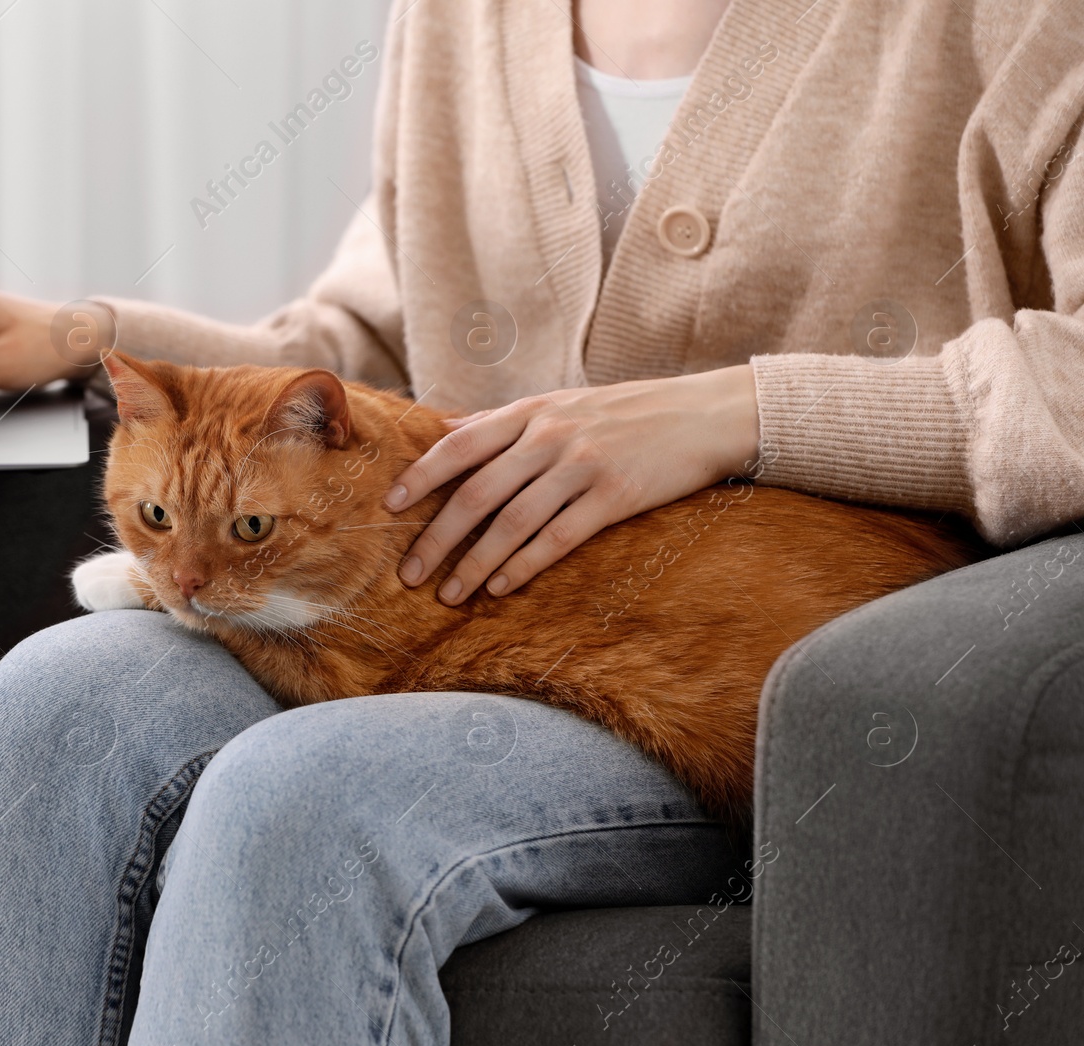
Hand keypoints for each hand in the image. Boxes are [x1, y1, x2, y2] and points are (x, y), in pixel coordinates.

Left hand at [385, 364, 759, 604]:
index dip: (421, 477)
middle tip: (409, 573)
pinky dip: (524, 565)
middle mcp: (550, 436)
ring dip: (475, 563)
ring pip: (512, 521)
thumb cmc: (625, 412)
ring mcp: (582, 466)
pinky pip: (558, 537)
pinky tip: (501, 587)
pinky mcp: (615, 496)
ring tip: (450, 594)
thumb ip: (498, 421)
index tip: (389, 507)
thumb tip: (439, 430)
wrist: (703, 414)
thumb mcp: (558, 403)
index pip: (458, 445)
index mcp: (530, 412)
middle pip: (476, 492)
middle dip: (437, 537)